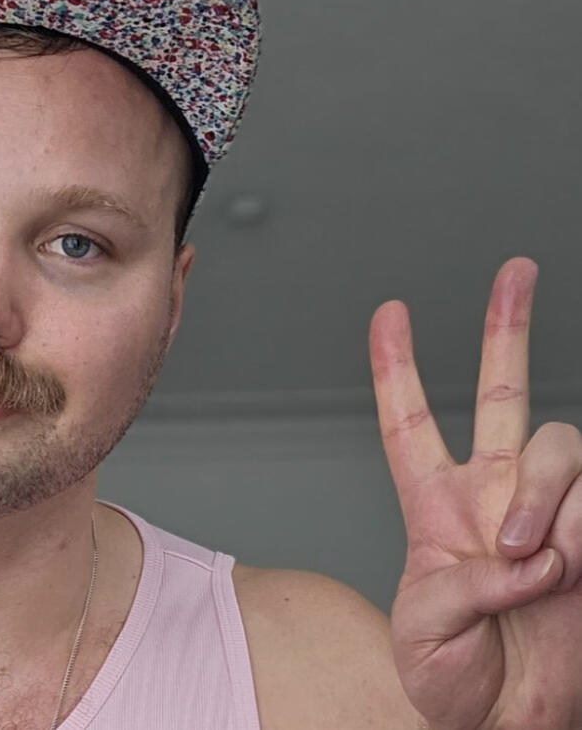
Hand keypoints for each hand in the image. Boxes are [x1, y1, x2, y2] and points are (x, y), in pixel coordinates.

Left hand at [369, 257, 581, 729]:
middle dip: (506, 327)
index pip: (410, 419)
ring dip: (547, 493)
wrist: (508, 725)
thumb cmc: (451, 681)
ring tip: (532, 554)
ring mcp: (547, 511)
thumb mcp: (424, 634)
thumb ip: (461, 588)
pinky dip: (581, 526)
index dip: (398, 365)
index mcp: (433, 505)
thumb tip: (526, 556)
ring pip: (559, 445)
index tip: (391, 311)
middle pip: (503, 392)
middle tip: (516, 270)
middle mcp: (492, 493)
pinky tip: (566, 565)